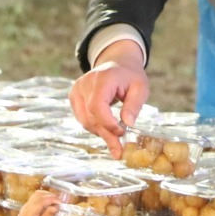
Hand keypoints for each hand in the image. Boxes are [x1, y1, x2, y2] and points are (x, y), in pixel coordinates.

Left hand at [11, 190, 59, 215]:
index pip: (42, 200)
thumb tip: (55, 207)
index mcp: (30, 212)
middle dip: (50, 196)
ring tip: (55, 203)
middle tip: (60, 203)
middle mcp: (26, 207)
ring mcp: (25, 207)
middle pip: (39, 194)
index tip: (61, 204)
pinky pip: (35, 199)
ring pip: (36, 195)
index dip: (53, 199)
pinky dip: (43, 199)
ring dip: (47, 196)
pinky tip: (48, 206)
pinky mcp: (26, 210)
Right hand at [69, 40, 148, 157]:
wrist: (117, 63)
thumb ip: (134, 105)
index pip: (97, 106)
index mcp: (102, 78)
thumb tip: (128, 125)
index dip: (107, 123)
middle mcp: (84, 84)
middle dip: (106, 135)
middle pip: (91, 117)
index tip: (122, 133)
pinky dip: (95, 127)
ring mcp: (76, 91)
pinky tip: (106, 130)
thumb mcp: (140, 88)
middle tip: (118, 151)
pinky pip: (82, 119)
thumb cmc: (130, 76)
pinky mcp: (74, 97)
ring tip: (115, 142)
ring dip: (101, 133)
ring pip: (85, 121)